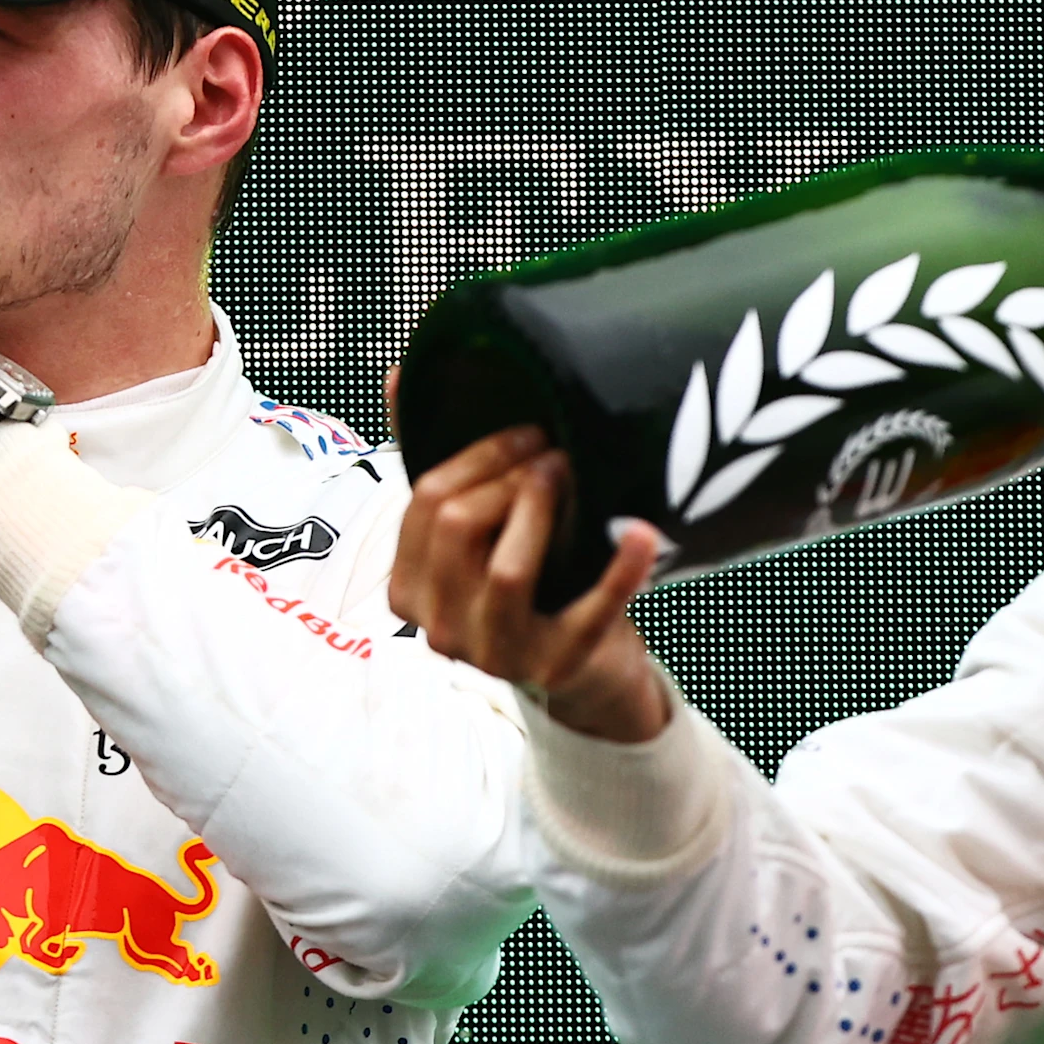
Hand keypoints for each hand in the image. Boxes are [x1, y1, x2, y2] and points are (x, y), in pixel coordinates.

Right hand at [389, 427, 671, 742]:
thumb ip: (436, 464)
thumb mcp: (473, 531)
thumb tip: (399, 376)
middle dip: (509, 474)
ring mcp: (496, 655)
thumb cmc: (526, 583)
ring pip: (507, 569)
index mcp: (409, 589)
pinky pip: (590, 611)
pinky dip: (621, 569)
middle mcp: (441, 628)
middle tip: (553, 453)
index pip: (426, 503)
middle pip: (459, 525)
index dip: (478, 456)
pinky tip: (643, 532)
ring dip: (545, 507)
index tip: (524, 436)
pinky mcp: (557, 666)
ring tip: (574, 474)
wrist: (584, 667)